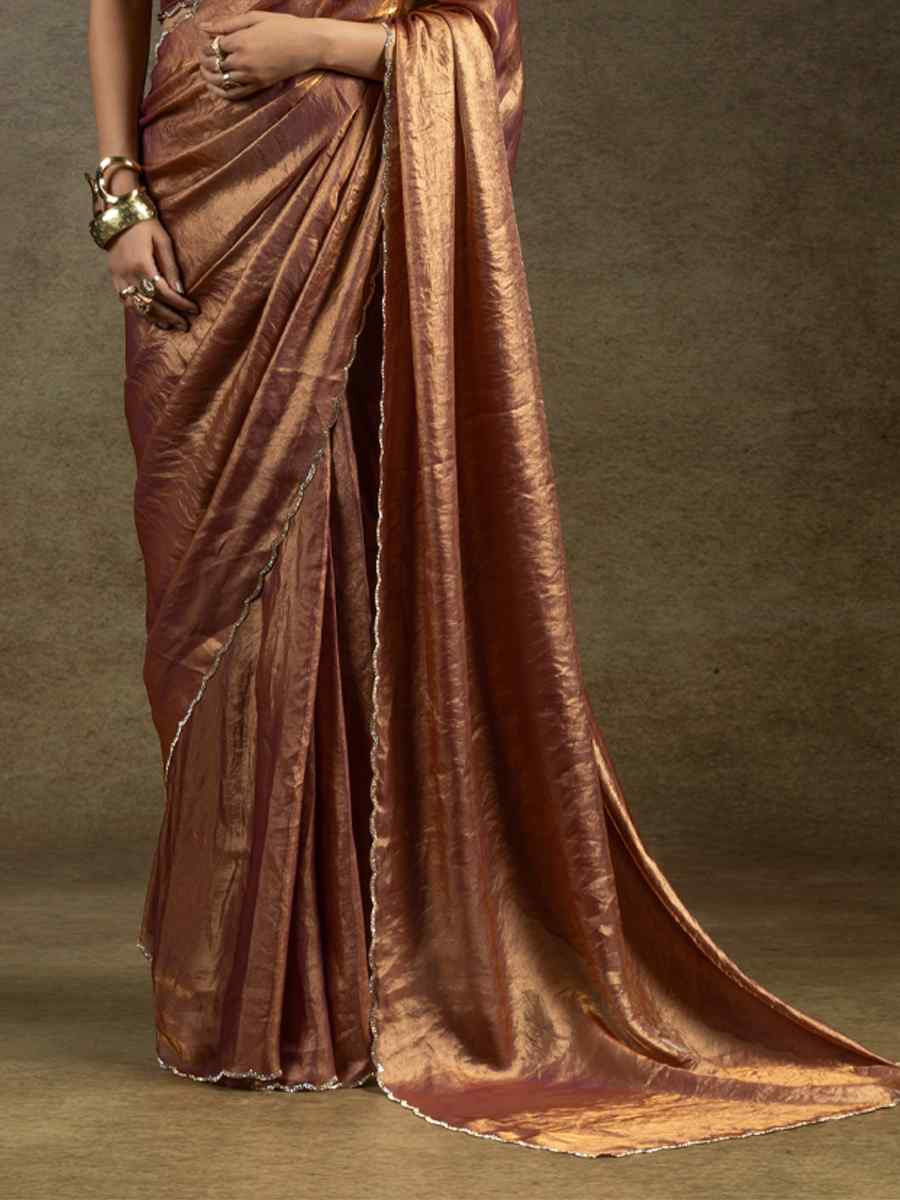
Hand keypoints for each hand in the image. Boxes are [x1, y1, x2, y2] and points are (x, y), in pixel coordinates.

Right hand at [106, 217, 199, 331]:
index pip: (164, 292)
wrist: (118, 213)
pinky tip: (151, 317)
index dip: (180, 304)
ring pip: (136, 306)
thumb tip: (180, 291)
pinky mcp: (113, 277)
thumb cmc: (145, 224)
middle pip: (151, 303)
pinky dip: (139, 311)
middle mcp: (128, 273)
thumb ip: (171, 266)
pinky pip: (125, 301)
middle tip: (185, 325)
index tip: (194, 310)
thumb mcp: (162, 240)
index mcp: (142, 263)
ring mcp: (118, 277)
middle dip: (170, 316)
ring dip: (154, 318)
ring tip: (170, 326)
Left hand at [196, 12, 324, 100]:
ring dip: (209, 77)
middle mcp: (243, 60)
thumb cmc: (284, 26)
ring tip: (205, 72)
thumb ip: (227, 24)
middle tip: (203, 56)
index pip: (213, 46)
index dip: (206, 45)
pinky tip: (215, 88)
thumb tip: (202, 27)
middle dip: (205, 60)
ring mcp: (251, 76)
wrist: (308, 45)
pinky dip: (222, 93)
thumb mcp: (254, 18)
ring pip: (221, 80)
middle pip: (214, 63)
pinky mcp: (259, 86)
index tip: (205, 43)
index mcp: (240, 41)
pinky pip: (235, 94)